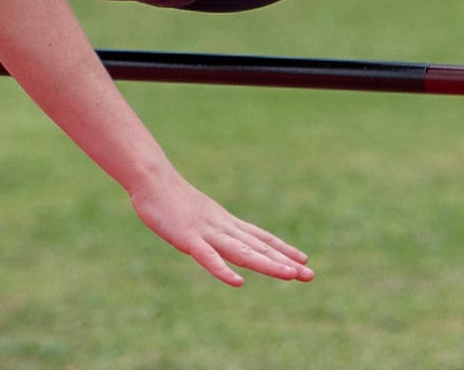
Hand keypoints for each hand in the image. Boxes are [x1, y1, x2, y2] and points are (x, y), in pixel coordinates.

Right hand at [130, 168, 312, 287]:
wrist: (153, 180)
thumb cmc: (173, 199)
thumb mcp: (200, 215)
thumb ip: (213, 227)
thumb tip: (223, 236)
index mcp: (226, 224)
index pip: (261, 238)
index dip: (283, 249)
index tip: (304, 259)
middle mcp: (223, 228)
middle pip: (259, 248)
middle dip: (284, 262)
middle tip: (310, 274)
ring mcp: (207, 233)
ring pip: (242, 253)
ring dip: (267, 265)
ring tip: (290, 275)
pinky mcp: (188, 239)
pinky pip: (208, 257)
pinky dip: (222, 270)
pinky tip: (238, 283)